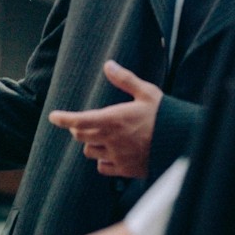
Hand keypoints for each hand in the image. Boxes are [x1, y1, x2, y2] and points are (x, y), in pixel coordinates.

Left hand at [48, 60, 162, 177]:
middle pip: (81, 136)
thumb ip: (125, 79)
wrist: (182, 142)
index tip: (53, 117)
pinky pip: (103, 168)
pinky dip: (102, 161)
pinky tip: (110, 153)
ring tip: (99, 136)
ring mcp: (117, 156)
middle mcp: (111, 139)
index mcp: (113, 119)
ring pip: (90, 152)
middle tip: (81, 122)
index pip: (80, 120)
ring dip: (91, 143)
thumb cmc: (164, 114)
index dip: (64, 119)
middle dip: (78, 128)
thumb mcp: (146, 92)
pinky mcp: (125, 170)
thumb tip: (108, 65)